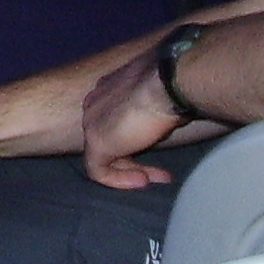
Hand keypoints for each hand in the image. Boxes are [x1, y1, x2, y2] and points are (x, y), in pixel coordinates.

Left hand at [81, 50, 182, 189]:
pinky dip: (120, 180)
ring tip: (155, 179)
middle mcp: (94, 102)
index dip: (135, 138)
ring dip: (130, 170)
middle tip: (160, 171)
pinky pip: (99, 170)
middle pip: (110, 137)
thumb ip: (151, 105)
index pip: (114, 119)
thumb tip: (164, 115)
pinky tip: (143, 181)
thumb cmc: (172, 82)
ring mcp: (92, 123)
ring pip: (105, 155)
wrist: (169, 82)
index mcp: (108, 87)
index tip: (158, 145)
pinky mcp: (97, 143)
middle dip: (134, 158)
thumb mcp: (159, 94)